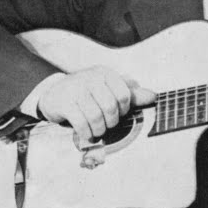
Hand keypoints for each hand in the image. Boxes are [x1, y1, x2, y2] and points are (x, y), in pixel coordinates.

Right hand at [37, 66, 155, 141]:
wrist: (53, 93)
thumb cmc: (87, 93)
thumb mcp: (108, 90)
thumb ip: (131, 94)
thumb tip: (153, 96)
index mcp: (105, 74)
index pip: (124, 95)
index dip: (124, 110)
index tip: (118, 114)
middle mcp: (91, 78)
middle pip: (110, 107)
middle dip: (111, 122)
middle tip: (107, 125)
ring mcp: (76, 89)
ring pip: (95, 116)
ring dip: (99, 130)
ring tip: (97, 131)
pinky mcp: (64, 102)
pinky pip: (80, 122)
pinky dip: (86, 133)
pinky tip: (87, 134)